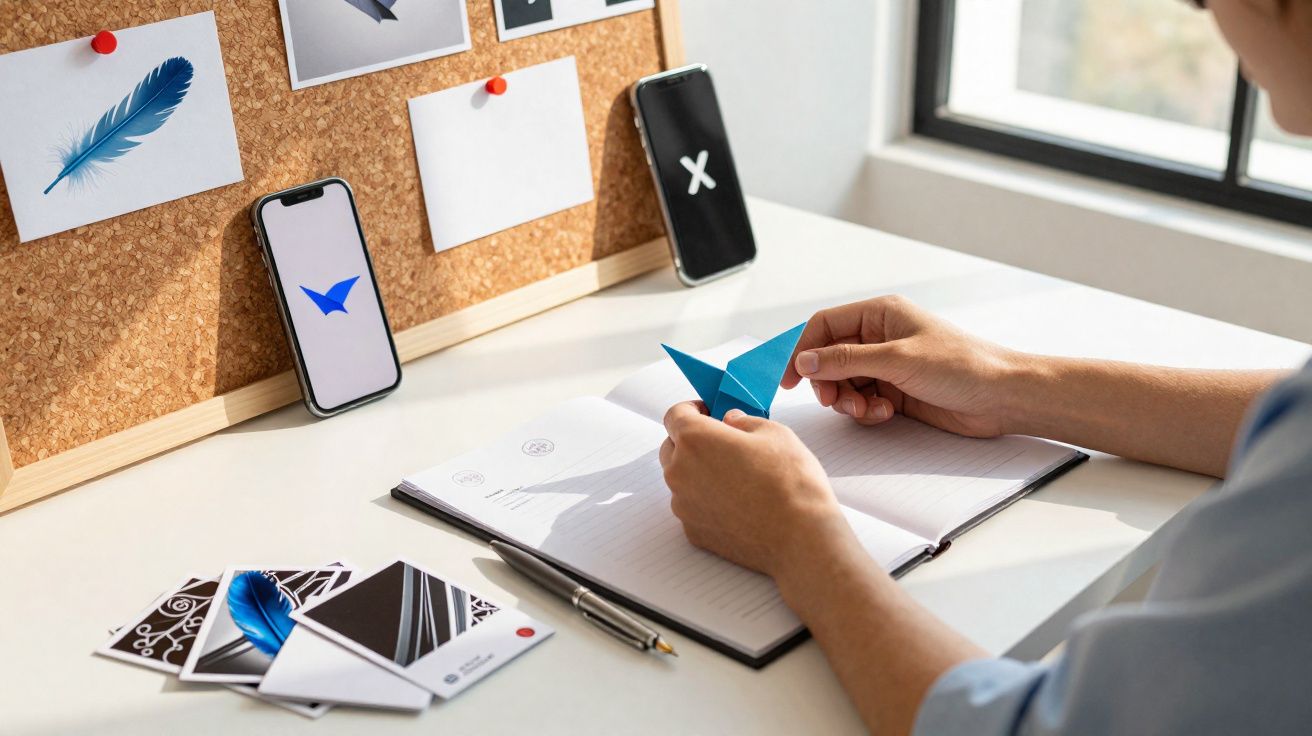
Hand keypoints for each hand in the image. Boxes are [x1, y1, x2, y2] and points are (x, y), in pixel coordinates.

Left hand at [658, 401, 852, 579]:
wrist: (800, 537)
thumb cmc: (790, 483)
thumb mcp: (774, 433)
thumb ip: (744, 422)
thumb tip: (731, 422)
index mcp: (695, 439)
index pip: (674, 415)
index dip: (692, 410)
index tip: (708, 412)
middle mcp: (679, 471)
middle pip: (672, 447)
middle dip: (692, 441)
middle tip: (723, 443)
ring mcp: (683, 505)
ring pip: (680, 479)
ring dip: (697, 472)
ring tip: (734, 476)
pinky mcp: (692, 531)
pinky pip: (691, 506)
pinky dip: (705, 500)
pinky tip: (736, 503)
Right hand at [782, 295, 1022, 437]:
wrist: (1003, 397)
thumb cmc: (963, 365)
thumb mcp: (898, 359)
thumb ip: (846, 360)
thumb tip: (804, 361)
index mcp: (881, 314)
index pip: (824, 326)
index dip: (802, 350)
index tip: (789, 378)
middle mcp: (881, 337)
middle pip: (829, 358)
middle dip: (828, 382)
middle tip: (835, 401)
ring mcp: (888, 365)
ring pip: (844, 383)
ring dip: (848, 401)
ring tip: (869, 410)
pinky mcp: (896, 391)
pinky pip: (862, 401)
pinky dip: (866, 411)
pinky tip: (886, 413)